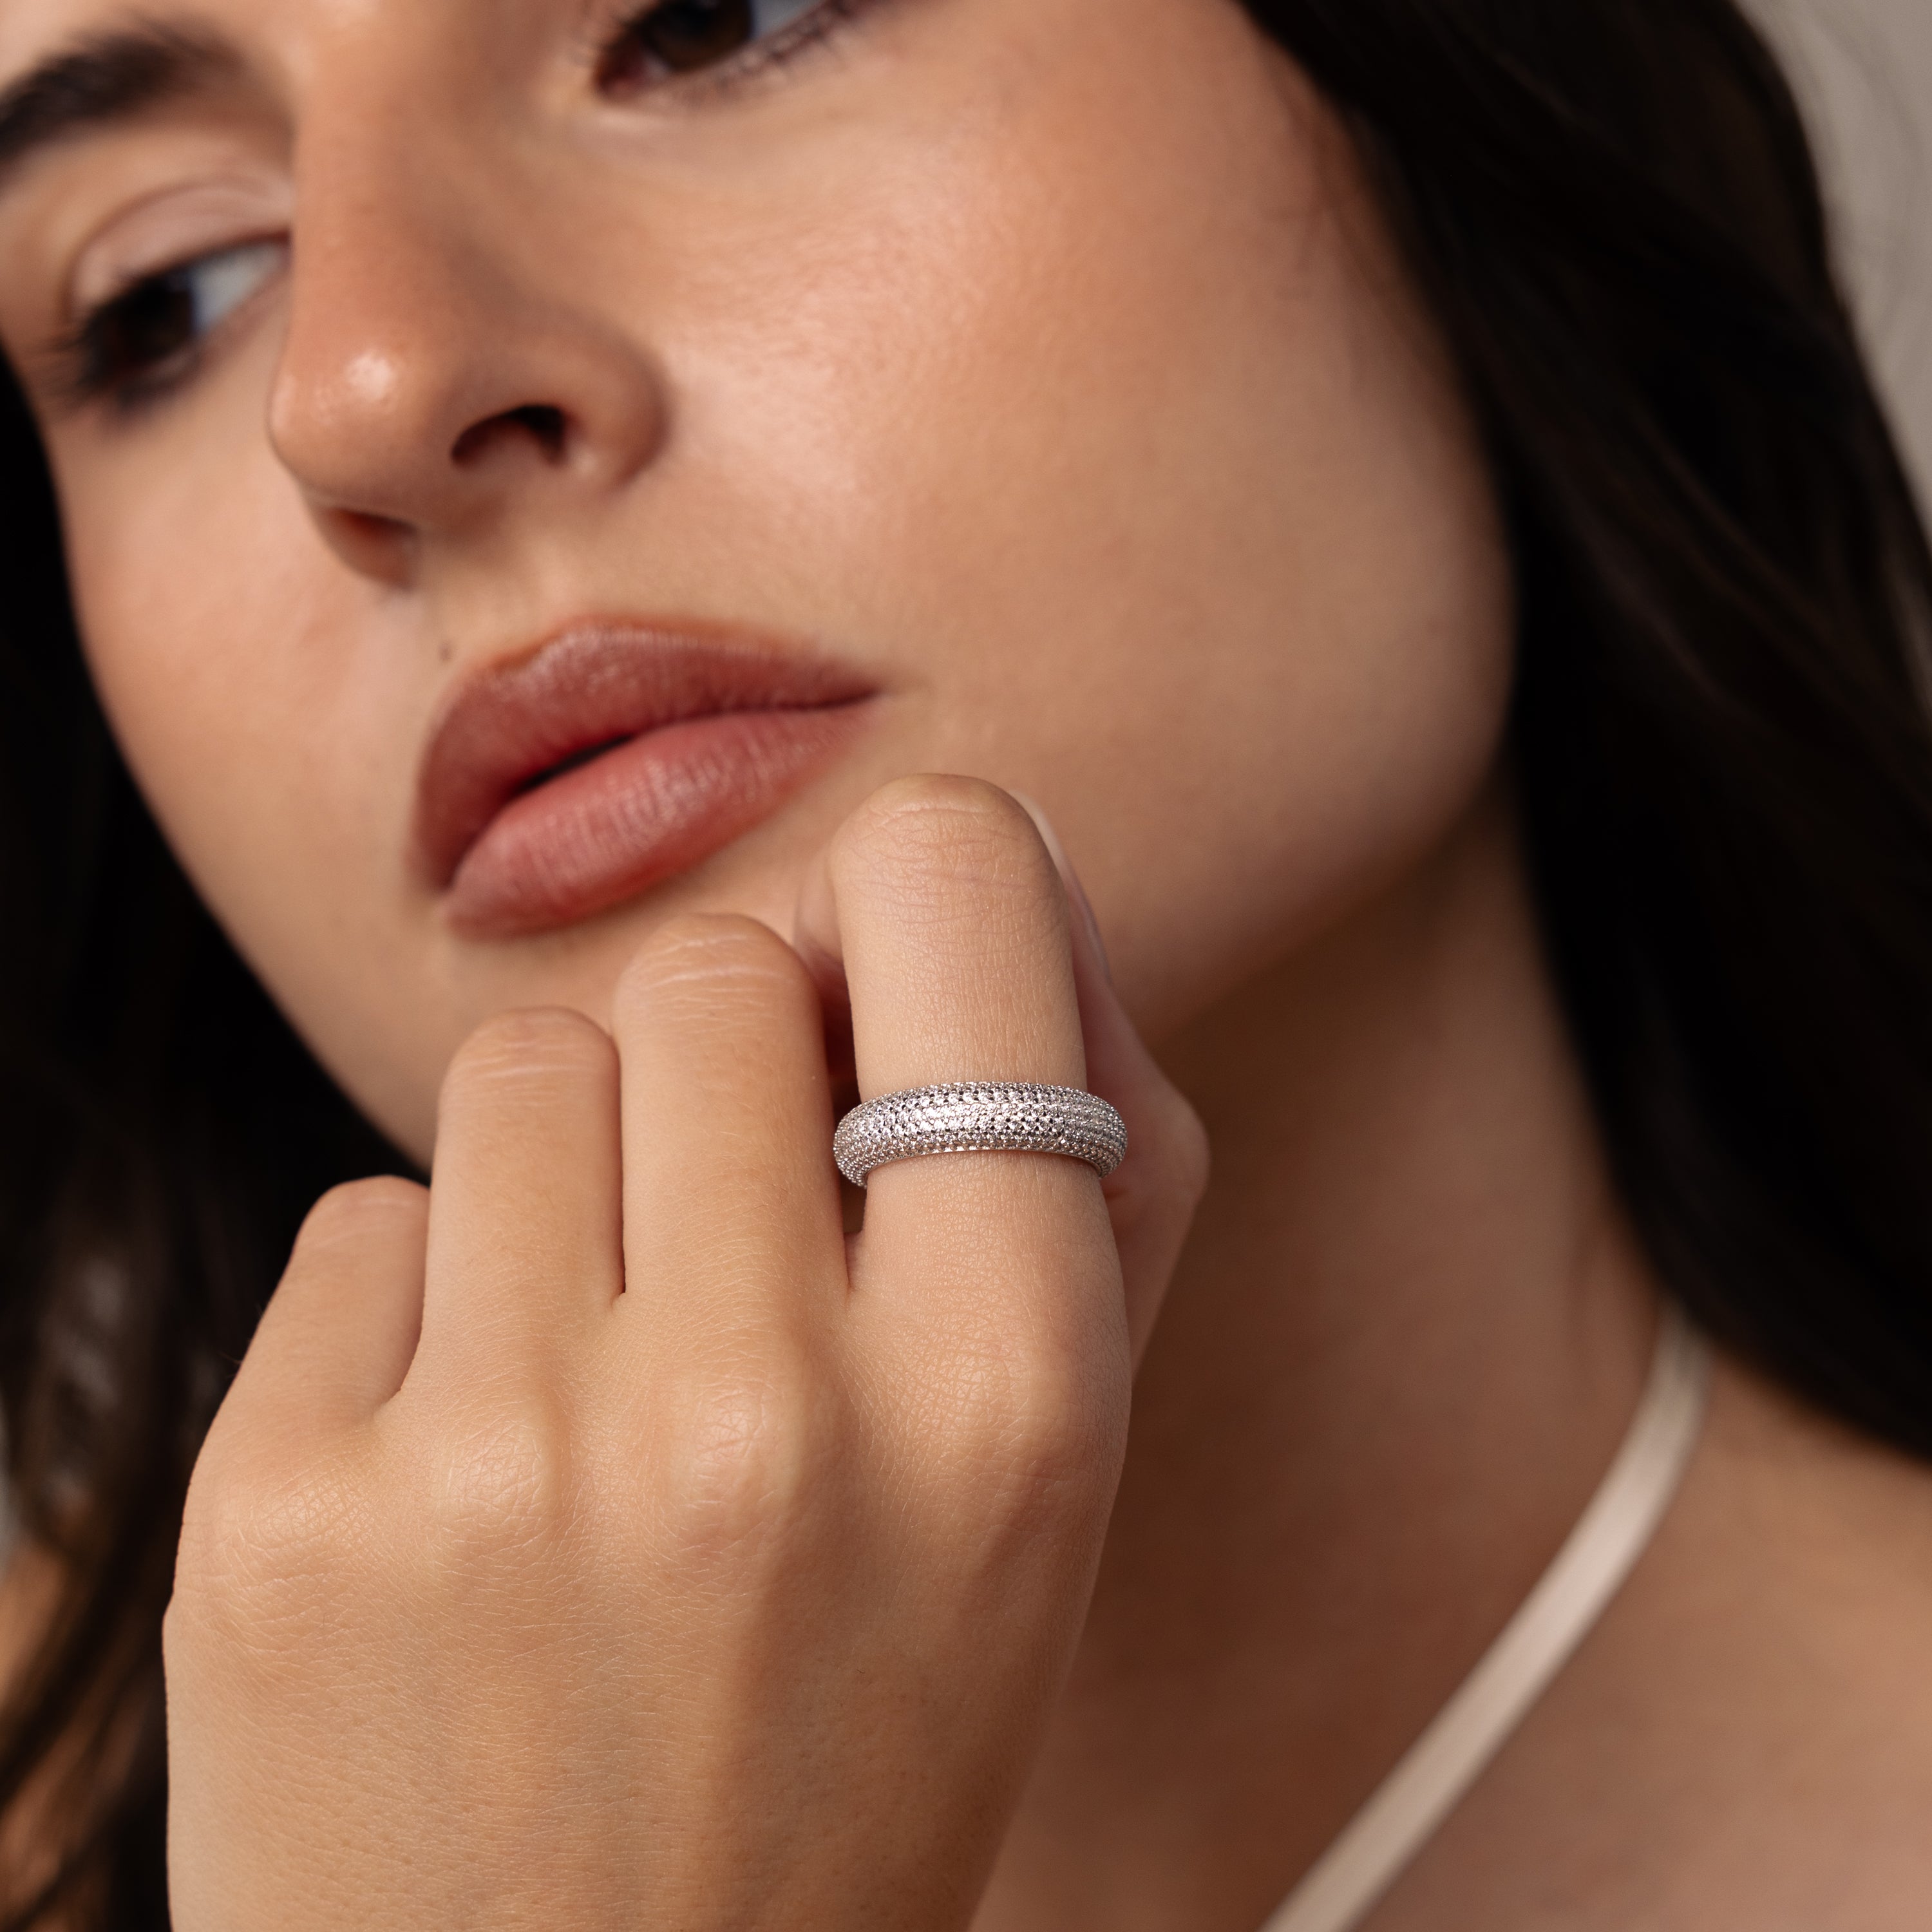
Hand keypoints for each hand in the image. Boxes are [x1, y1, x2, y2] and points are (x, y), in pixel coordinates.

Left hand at [163, 778, 1207, 1929]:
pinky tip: (479, 1476)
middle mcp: (761, 1412)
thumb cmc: (863, 1717)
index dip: (920, 891)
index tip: (889, 977)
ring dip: (575, 1176)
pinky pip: (369, 1214)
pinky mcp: (284, 1509)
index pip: (949, 881)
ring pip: (524, 1063)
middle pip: (708, 964)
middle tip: (741, 1244)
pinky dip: (430, 1310)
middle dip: (729, 1068)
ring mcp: (503, 1462)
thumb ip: (1074, 1144)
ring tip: (607, 1373)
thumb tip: (980, 870)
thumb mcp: (1056, 1465)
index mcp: (1010, 1387)